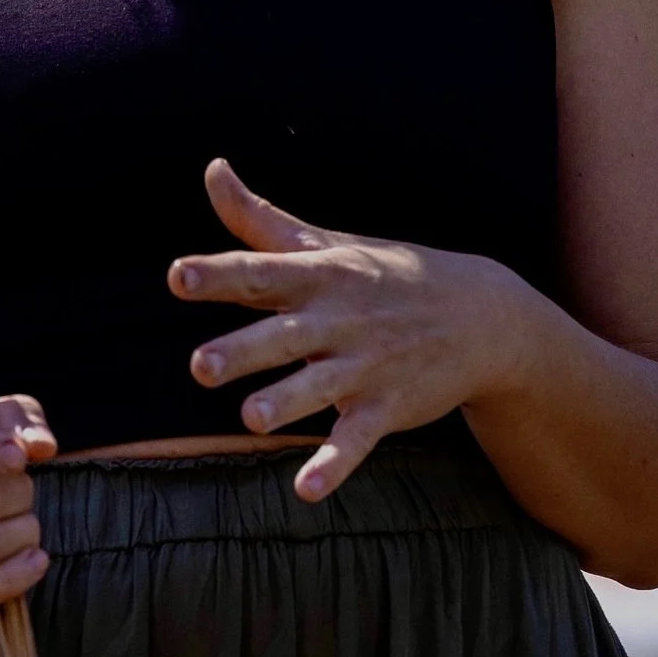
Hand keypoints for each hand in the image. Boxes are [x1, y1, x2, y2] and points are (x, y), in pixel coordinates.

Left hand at [168, 159, 534, 501]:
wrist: (479, 314)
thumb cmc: (382, 274)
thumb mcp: (323, 242)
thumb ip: (258, 218)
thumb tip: (212, 167)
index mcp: (317, 274)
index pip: (261, 272)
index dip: (218, 274)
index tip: (178, 275)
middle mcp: (338, 318)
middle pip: (284, 335)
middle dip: (244, 350)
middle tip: (200, 366)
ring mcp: (365, 365)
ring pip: (320, 388)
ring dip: (286, 403)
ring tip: (249, 419)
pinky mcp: (387, 408)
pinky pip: (357, 439)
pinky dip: (335, 464)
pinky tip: (306, 488)